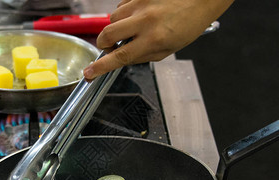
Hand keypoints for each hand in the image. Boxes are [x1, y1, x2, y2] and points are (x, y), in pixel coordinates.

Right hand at [83, 0, 233, 79]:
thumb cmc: (188, 24)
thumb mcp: (168, 50)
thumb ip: (143, 56)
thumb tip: (122, 59)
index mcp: (154, 40)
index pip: (120, 57)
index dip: (101, 67)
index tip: (89, 73)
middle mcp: (145, 21)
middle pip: (107, 34)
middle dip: (103, 44)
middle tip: (109, 47)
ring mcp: (141, 4)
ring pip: (112, 18)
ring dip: (116, 27)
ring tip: (131, 28)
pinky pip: (121, 5)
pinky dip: (124, 13)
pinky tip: (138, 15)